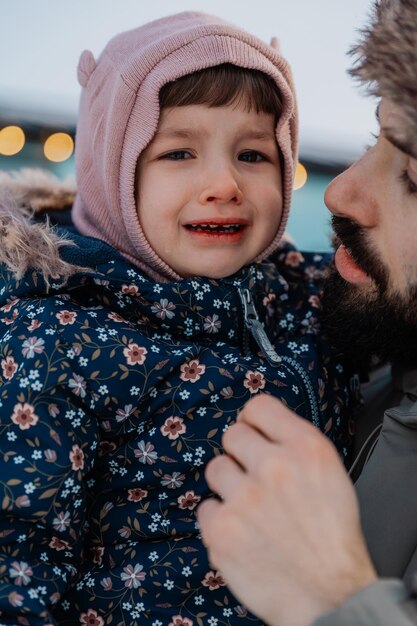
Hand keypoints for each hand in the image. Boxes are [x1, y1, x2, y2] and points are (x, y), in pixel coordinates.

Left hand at [198, 394, 376, 625]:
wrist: (331, 596)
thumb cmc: (332, 537)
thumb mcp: (330, 475)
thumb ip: (295, 446)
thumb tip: (261, 430)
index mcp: (306, 448)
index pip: (259, 407)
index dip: (253, 420)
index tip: (253, 432)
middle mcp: (274, 466)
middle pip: (232, 434)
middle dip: (240, 453)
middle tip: (253, 476)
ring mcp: (245, 498)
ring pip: (215, 468)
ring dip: (228, 485)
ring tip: (249, 507)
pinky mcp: (222, 530)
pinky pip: (206, 507)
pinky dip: (220, 520)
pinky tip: (242, 533)